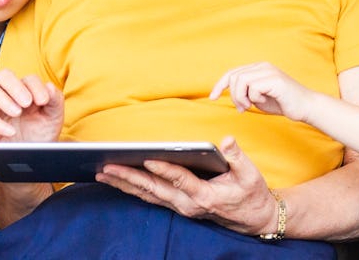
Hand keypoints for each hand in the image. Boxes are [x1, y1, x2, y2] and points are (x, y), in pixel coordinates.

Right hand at [0, 69, 63, 142]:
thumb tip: (49, 86)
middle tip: (27, 103)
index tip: (43, 101)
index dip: (35, 86)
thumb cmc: (41, 132)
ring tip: (17, 113)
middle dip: (15, 87)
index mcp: (25, 89)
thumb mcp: (53, 117)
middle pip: (3, 76)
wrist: (32, 157)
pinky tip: (6, 133)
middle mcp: (6, 93)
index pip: (27, 79)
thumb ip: (55, 100)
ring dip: (2, 99)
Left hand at [95, 137, 280, 235]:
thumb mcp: (250, 175)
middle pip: (153, 189)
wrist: (255, 219)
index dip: (164, 169)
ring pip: (147, 195)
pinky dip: (133, 189)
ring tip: (103, 173)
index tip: (147, 159)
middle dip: (128, 177)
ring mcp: (181, 207)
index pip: (180, 179)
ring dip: (124, 184)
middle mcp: (188, 204)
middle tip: (107, 166)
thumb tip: (226, 140)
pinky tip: (119, 180)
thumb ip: (237, 157)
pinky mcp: (178, 206)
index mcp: (204, 196)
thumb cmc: (251, 194)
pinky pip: (151, 197)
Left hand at [209, 61, 313, 122]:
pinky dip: (255, 98)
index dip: (220, 84)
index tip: (212, 97)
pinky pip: (253, 87)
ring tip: (251, 106)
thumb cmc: (283, 103)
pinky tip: (264, 101)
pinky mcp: (274, 79)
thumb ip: (245, 93)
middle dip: (234, 96)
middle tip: (243, 108)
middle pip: (234, 77)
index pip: (232, 73)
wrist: (306, 107)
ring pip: (241, 80)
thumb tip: (231, 95)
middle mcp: (262, 66)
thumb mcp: (258, 97)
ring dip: (242, 97)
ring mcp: (268, 71)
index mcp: (258, 68)